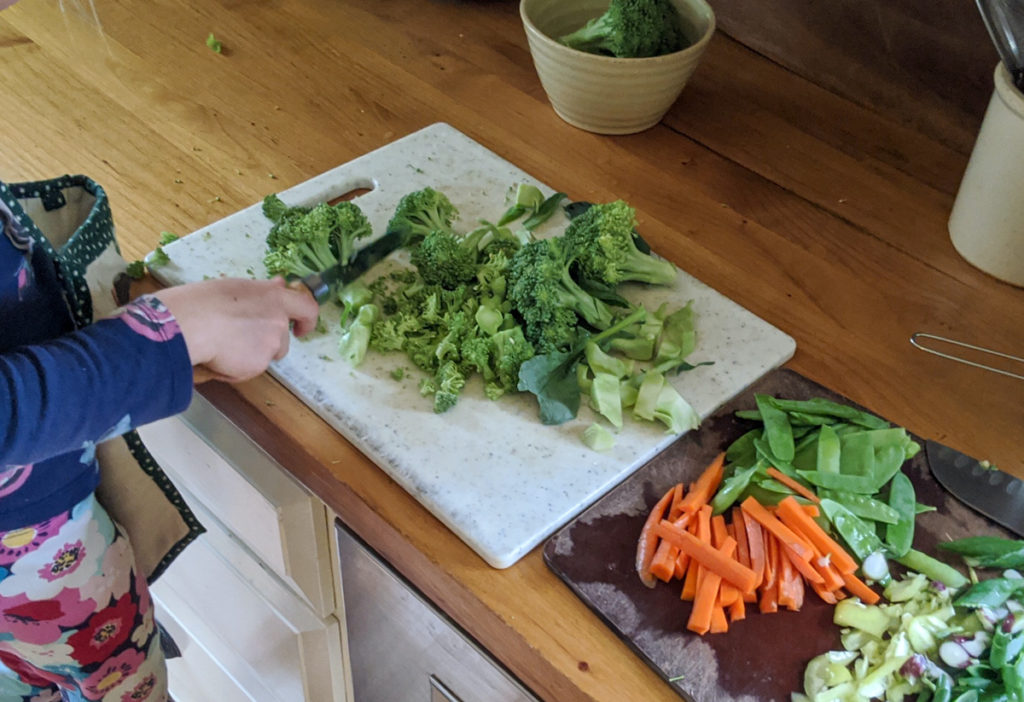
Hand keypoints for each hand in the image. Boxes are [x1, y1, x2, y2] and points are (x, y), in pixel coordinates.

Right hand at [156, 277, 319, 382]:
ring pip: (265, 355)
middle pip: (282, 339)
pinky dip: (236, 368)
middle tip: (239, 339)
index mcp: (275, 298)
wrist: (189, 325)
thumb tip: (281, 284)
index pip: (307, 308)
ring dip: (251, 355)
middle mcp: (279, 321)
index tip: (301, 328)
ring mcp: (271, 344)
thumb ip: (264, 292)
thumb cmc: (205, 302)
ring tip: (223, 346)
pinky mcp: (258, 365)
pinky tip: (218, 357)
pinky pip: (249, 369)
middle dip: (267, 343)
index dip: (307, 320)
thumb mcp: (238, 288)